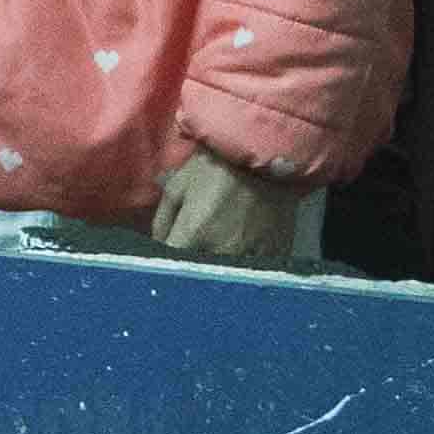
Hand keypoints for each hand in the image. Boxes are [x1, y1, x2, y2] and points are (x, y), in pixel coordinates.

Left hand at [151, 149, 308, 261]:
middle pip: (199, 276)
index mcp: (194, 234)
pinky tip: (240, 259)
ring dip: (218, 274)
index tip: (165, 259)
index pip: (171, 266)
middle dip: (191, 270)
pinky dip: (243, 271)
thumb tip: (158, 247)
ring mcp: (251, 257)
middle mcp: (222, 252)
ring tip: (216, 260)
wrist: (265, 154)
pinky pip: (253, 273)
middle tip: (191, 258)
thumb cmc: (215, 166)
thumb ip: (163, 220)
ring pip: (227, 279)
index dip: (166, 264)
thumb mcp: (178, 185)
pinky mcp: (275, 256)